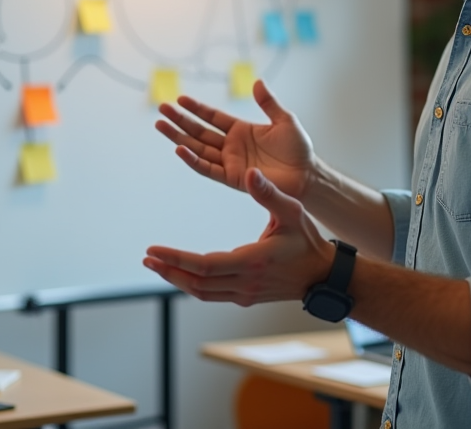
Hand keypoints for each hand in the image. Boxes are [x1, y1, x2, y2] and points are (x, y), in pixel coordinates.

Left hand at [143, 169, 334, 305]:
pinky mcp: (245, 298)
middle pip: (196, 283)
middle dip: (169, 270)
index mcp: (253, 261)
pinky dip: (193, 284)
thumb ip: (269, 193)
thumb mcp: (292, 211)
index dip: (177, 259)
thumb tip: (249, 172)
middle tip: (147, 257)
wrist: (322, 276)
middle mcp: (245, 283)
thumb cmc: (307, 241)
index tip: (155, 250)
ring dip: (177, 279)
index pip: (205, 266)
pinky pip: (211, 295)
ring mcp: (244, 294)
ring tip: (157, 265)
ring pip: (201, 292)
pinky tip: (181, 273)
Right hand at [154, 79, 315, 199]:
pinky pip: (208, 168)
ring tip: (160, 125)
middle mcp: (231, 145)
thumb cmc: (299, 149)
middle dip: (180, 120)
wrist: (307, 175)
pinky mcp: (232, 177)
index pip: (213, 117)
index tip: (180, 99)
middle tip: (161, 109)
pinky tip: (179, 149)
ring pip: (198, 148)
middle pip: (199, 131)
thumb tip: (258, 82)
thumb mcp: (284, 120)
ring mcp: (230, 161)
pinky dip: (193, 160)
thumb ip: (269, 103)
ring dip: (179, 138)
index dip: (196, 108)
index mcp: (241, 130)